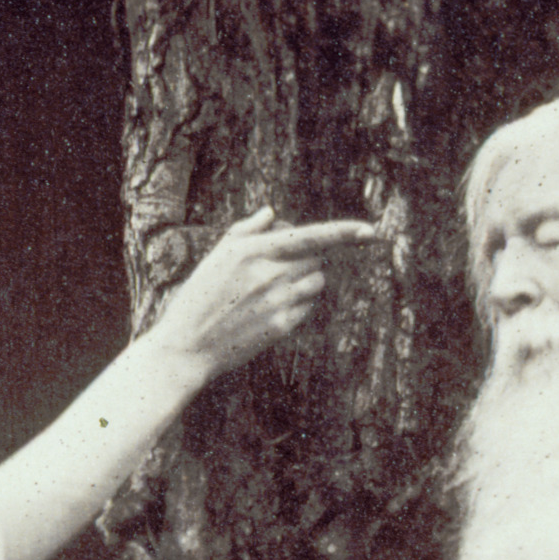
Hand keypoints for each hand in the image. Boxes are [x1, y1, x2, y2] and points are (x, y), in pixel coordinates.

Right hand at [148, 208, 381, 383]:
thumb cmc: (200, 296)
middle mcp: (271, 274)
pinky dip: (299, 303)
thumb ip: (248, 230)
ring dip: (305, 281)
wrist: (188, 346)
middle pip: (317, 258)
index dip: (344, 232)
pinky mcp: (282, 326)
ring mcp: (279, 302)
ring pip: (317, 283)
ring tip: (273, 290)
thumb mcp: (217, 255)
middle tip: (277, 269)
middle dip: (307, 258)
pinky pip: (308, 307)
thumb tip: (273, 214)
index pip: (311, 235)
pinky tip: (271, 310)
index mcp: (256, 250)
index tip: (370, 231)